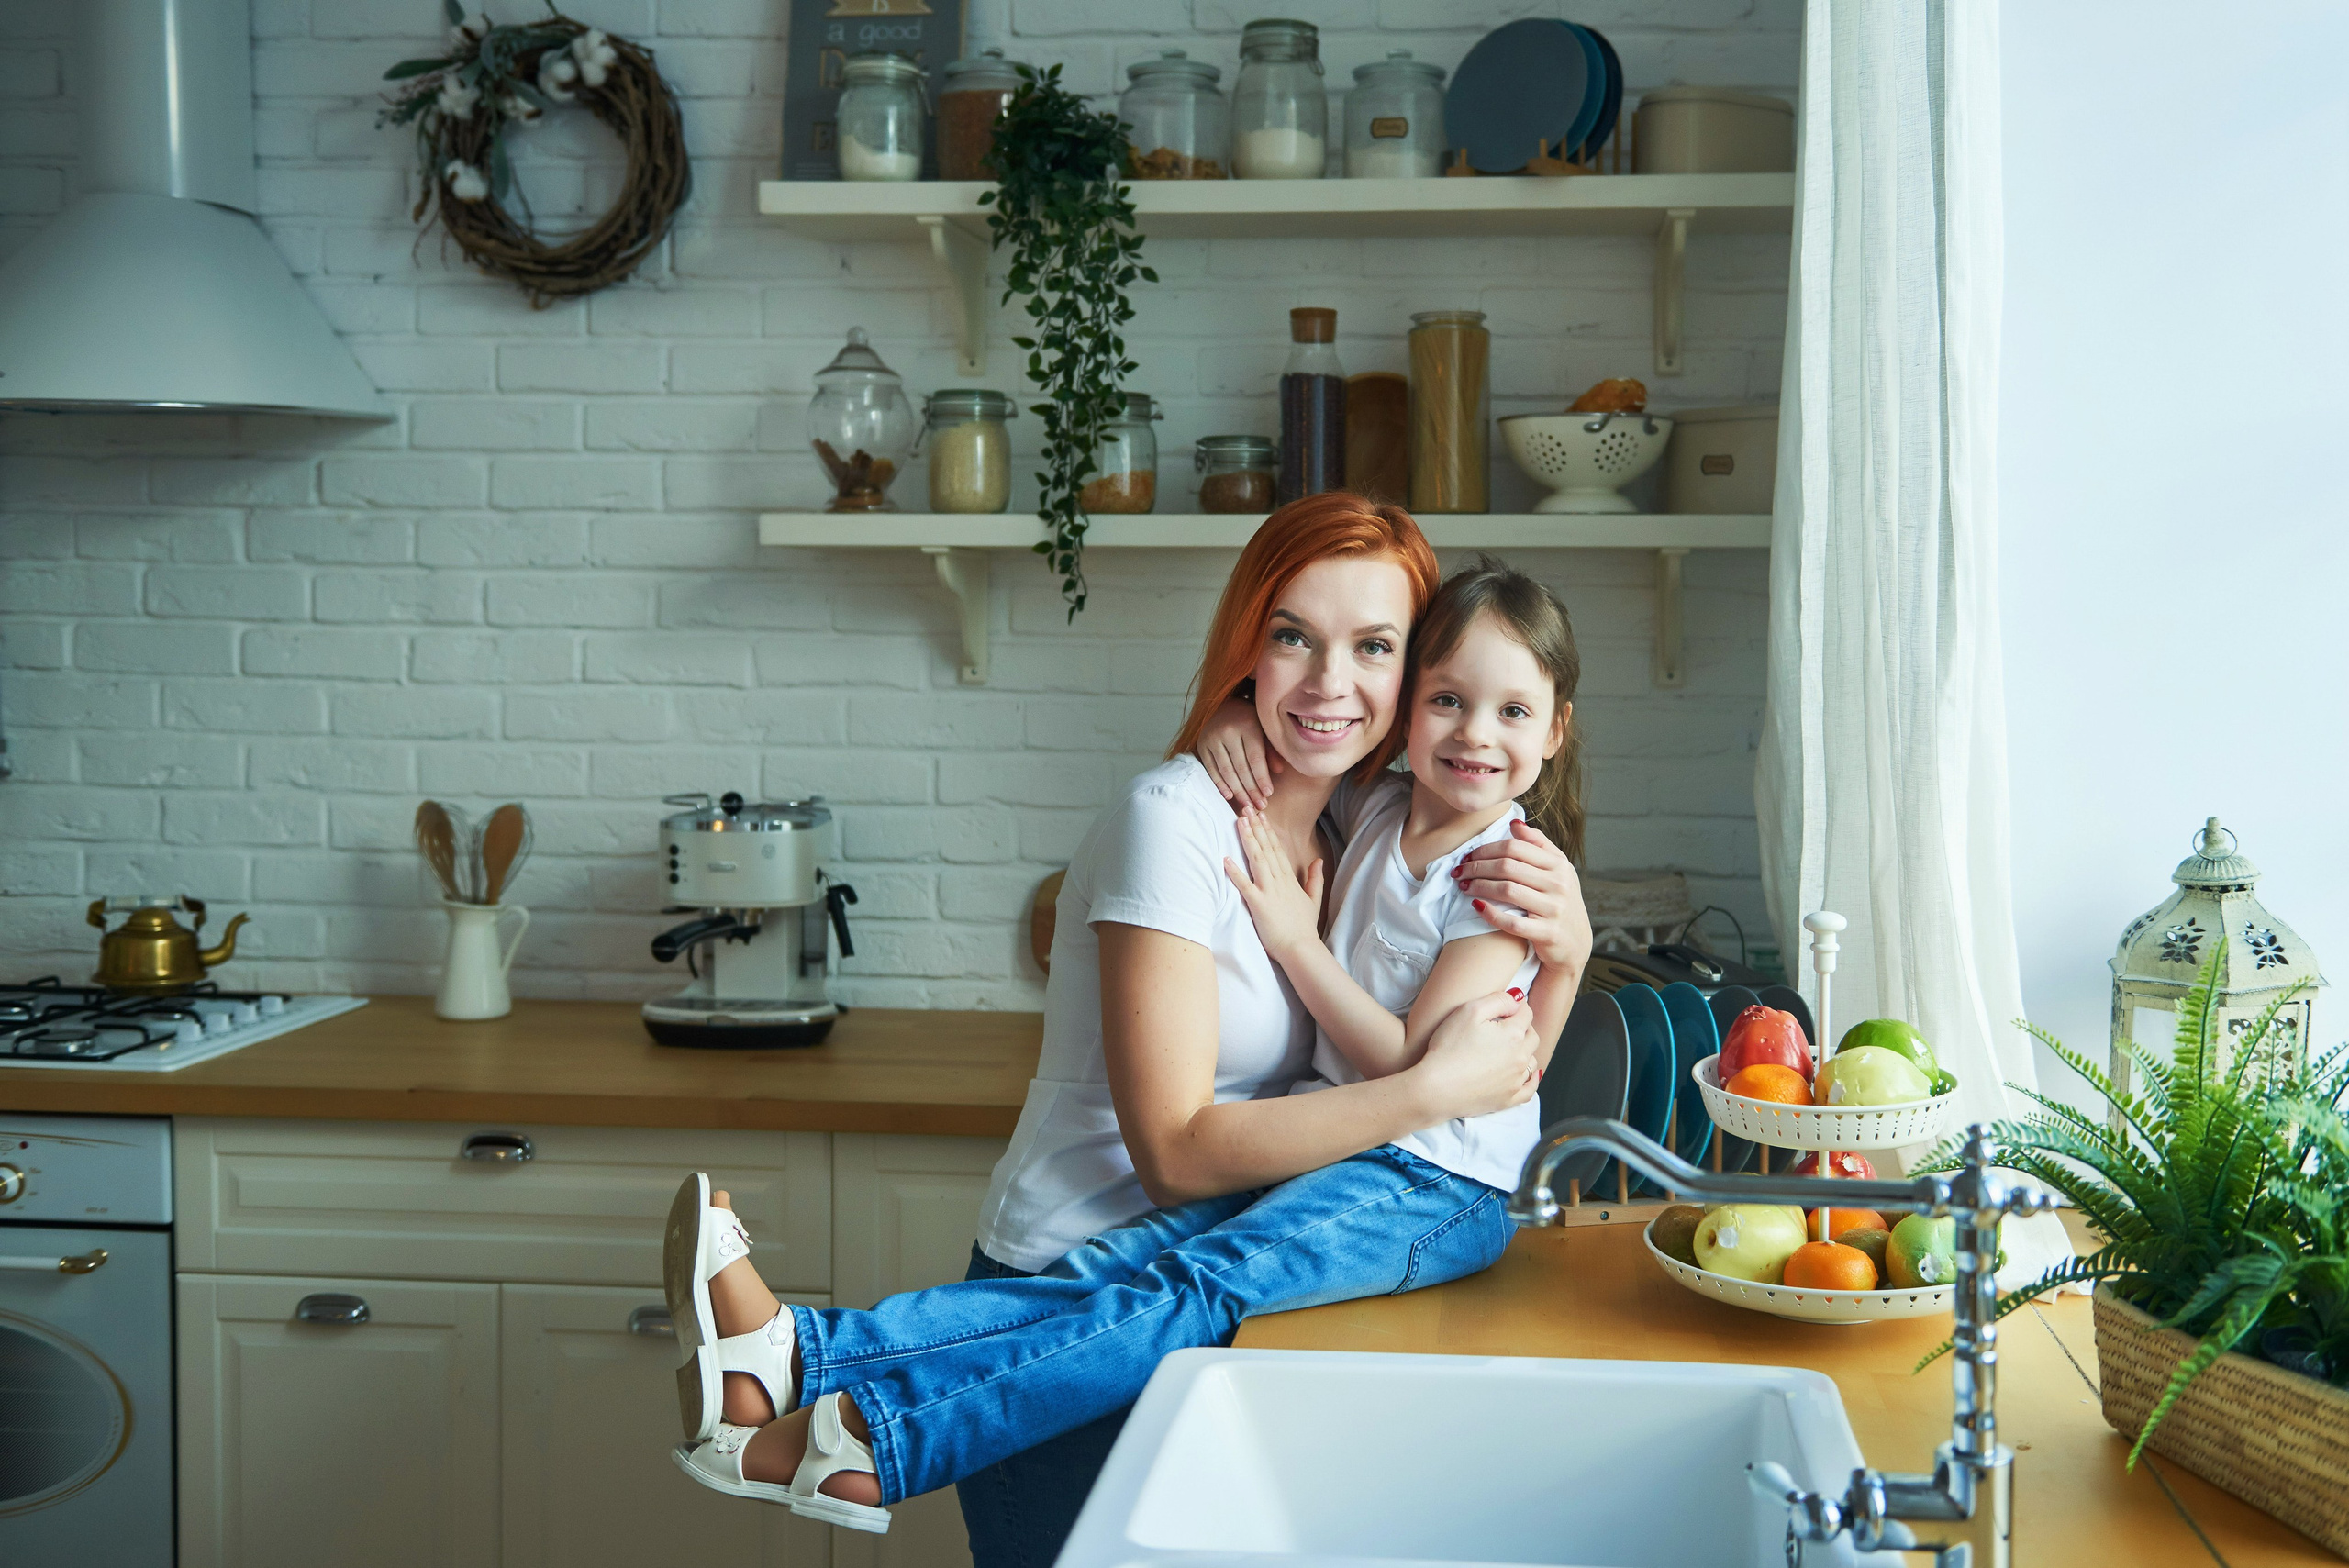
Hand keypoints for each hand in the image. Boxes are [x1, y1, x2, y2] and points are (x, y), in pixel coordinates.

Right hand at [1197, 694, 1279, 811]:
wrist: (1226, 706)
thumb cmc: (1250, 721)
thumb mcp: (1264, 730)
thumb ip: (1270, 750)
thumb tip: (1278, 771)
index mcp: (1247, 725)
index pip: (1255, 758)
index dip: (1262, 778)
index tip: (1268, 794)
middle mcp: (1228, 731)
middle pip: (1241, 767)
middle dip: (1251, 789)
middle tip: (1259, 805)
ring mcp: (1212, 738)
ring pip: (1226, 770)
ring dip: (1237, 791)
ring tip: (1247, 804)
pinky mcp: (1202, 745)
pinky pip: (1211, 769)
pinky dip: (1220, 784)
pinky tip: (1229, 796)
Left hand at [1223, 809, 1322, 962]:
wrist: (1301, 950)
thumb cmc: (1304, 928)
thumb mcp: (1314, 900)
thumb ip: (1315, 879)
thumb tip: (1318, 861)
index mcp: (1289, 880)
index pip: (1277, 850)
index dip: (1268, 832)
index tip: (1261, 816)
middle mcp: (1279, 882)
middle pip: (1266, 849)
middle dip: (1257, 828)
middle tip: (1247, 809)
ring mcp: (1269, 892)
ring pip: (1257, 860)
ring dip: (1248, 840)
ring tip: (1240, 822)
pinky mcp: (1259, 905)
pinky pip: (1245, 886)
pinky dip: (1235, 872)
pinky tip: (1226, 858)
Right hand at [1412, 990, 1541, 1120]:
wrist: (1436, 1089)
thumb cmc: (1449, 1047)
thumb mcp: (1469, 1011)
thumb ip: (1498, 1000)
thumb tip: (1517, 1000)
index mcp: (1513, 1034)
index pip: (1526, 1013)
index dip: (1516, 1006)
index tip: (1507, 1007)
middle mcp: (1520, 1057)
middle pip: (1532, 1036)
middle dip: (1523, 1027)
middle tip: (1507, 1025)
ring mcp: (1516, 1080)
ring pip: (1532, 1061)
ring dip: (1525, 1051)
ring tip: (1510, 1048)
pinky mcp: (1508, 1099)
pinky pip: (1530, 1089)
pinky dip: (1532, 1080)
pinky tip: (1528, 1075)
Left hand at [1453, 821, 1592, 977]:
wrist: (1576, 943)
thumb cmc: (1560, 901)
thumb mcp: (1559, 870)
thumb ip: (1539, 845)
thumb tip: (1514, 823)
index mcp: (1559, 864)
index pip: (1515, 847)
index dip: (1486, 849)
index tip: (1468, 855)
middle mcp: (1559, 884)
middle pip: (1507, 867)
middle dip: (1476, 867)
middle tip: (1459, 871)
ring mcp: (1554, 909)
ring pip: (1507, 890)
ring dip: (1479, 886)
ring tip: (1464, 886)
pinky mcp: (1547, 933)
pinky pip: (1512, 922)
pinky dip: (1490, 913)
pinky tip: (1476, 906)